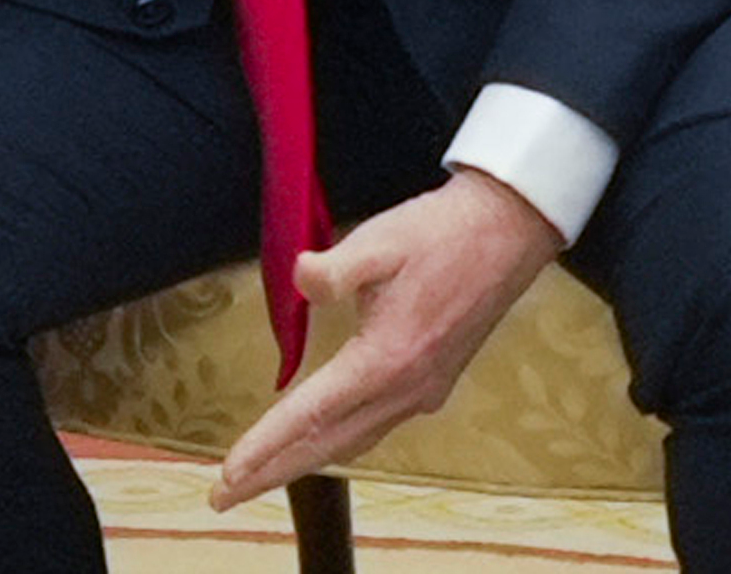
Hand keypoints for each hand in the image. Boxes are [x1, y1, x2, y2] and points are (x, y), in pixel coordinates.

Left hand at [211, 168, 562, 508]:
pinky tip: (322, 435)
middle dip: (273, 473)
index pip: (311, 415)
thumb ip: (334, 267)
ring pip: (353, 442)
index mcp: (387, 360)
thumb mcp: (380, 240)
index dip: (265, 446)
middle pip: (328, 445)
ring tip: (260, 475)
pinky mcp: (432, 383)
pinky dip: (338, 441)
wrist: (507, 233)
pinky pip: (375, 427)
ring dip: (304, 462)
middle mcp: (406, 388)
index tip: (228, 474)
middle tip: (223, 497)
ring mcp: (423, 390)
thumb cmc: (440, 234)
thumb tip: (300, 277)